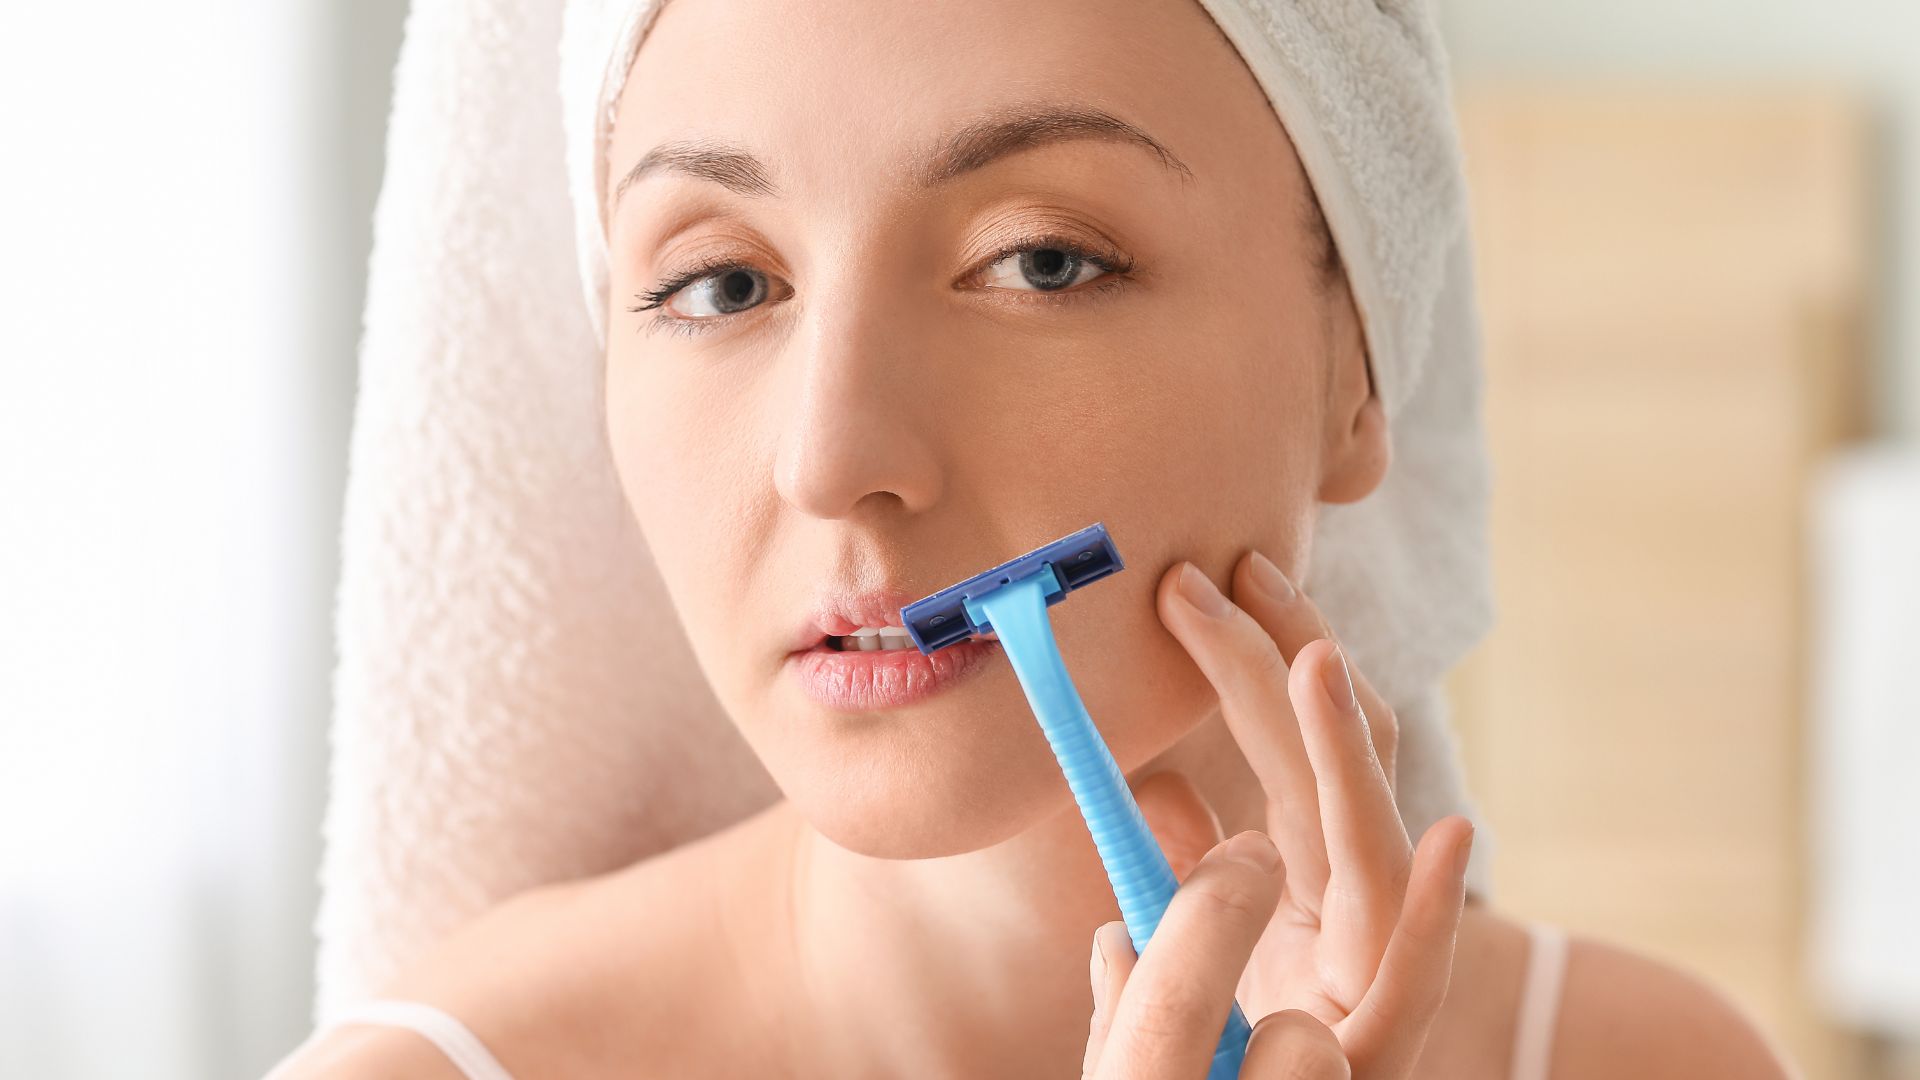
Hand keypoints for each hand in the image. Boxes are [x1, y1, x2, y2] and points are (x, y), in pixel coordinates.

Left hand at [1081, 551, 1474, 1077]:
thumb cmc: (1234, 1044)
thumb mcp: (1194, 945)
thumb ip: (1185, 872)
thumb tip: (1152, 790)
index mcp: (1313, 873)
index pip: (1286, 746)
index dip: (1250, 662)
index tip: (1197, 585)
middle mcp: (1360, 903)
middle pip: (1333, 766)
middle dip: (1285, 663)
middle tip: (1223, 570)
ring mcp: (1380, 966)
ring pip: (1367, 845)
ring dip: (1343, 750)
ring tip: (1313, 659)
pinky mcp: (1384, 1044)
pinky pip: (1409, 982)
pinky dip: (1434, 917)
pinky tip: (1450, 838)